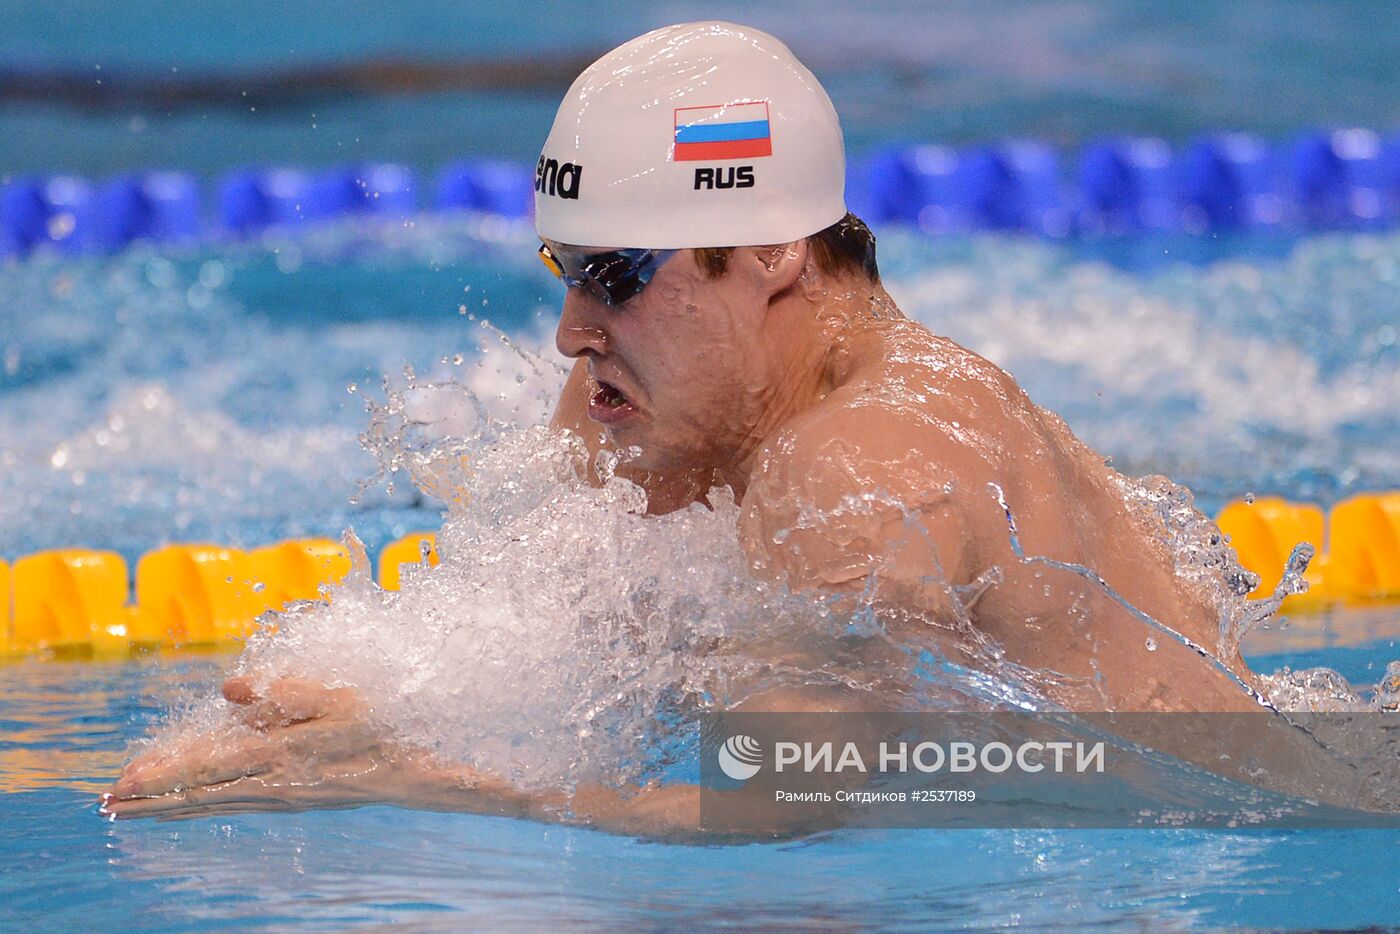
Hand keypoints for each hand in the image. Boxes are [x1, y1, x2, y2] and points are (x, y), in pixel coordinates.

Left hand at [101, 675, 393, 819]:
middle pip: (197, 794)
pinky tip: (185, 807)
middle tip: (107, 804)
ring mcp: (278, 797)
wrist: (406, 773)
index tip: (122, 782)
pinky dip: (198, 807)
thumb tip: (231, 688)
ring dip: (167, 807)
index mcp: (278, 754)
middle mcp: (270, 783)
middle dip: (150, 799)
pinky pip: (229, 805)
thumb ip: (285, 692)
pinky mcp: (287, 801)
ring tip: (130, 810)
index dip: (160, 775)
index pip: (204, 767)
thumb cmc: (375, 726)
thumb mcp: (338, 698)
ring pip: (210, 803)